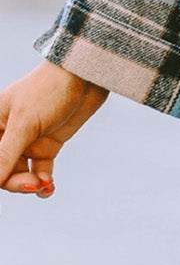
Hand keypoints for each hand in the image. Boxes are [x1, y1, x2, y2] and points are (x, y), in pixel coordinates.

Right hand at [0, 61, 107, 196]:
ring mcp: (28, 140)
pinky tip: (48, 187)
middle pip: (3, 169)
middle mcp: (8, 133)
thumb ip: (6, 154)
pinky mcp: (48, 144)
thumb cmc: (49, 89)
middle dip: (15, 182)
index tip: (6, 181)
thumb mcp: (25, 122)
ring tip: (43, 185)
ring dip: (30, 184)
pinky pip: (40, 171)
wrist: (86, 76)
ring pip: (20, 173)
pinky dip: (43, 181)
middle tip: (33, 185)